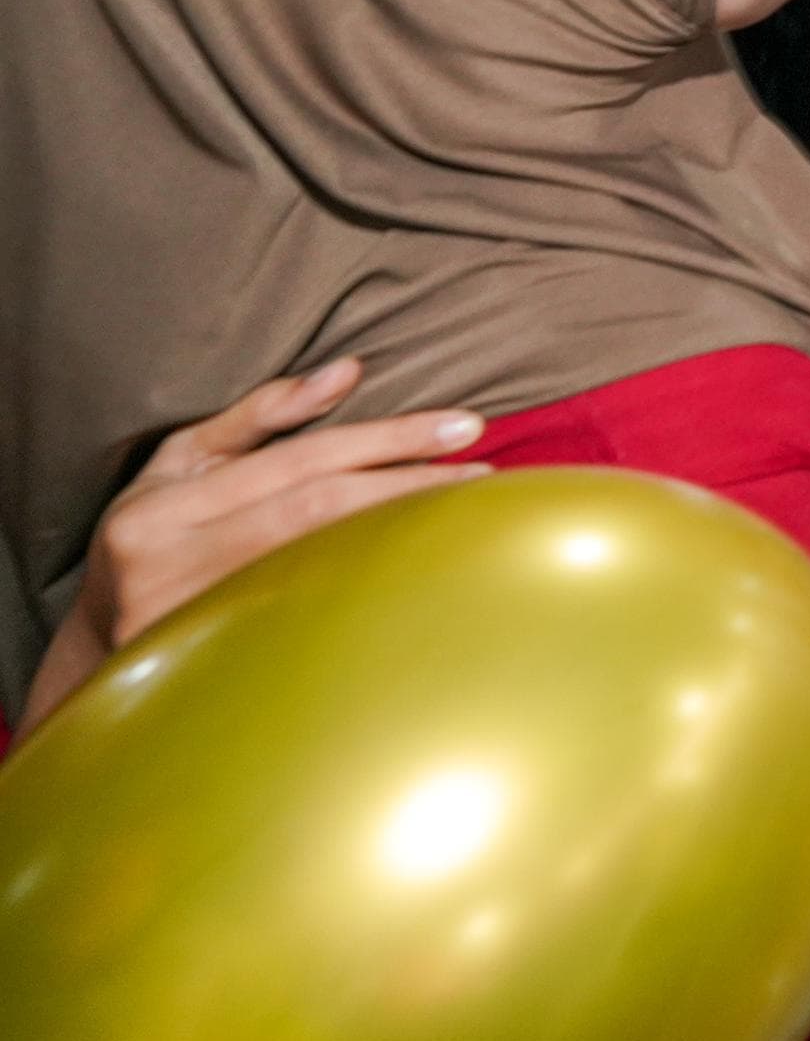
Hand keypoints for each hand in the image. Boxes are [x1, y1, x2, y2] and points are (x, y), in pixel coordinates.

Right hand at [29, 361, 485, 722]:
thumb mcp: (181, 464)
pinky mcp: (214, 670)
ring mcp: (189, 628)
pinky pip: (313, 622)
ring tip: (469, 515)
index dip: (385, 440)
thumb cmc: (152, 537)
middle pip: (317, 513)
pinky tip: (423, 572)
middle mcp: (169, 568)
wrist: (97, 648)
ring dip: (402, 539)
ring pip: (322, 569)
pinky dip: (374, 589)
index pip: (299, 463)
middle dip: (409, 487)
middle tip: (483, 472)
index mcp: (160, 512)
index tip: (462, 426)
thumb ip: (262, 415)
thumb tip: (348, 370)